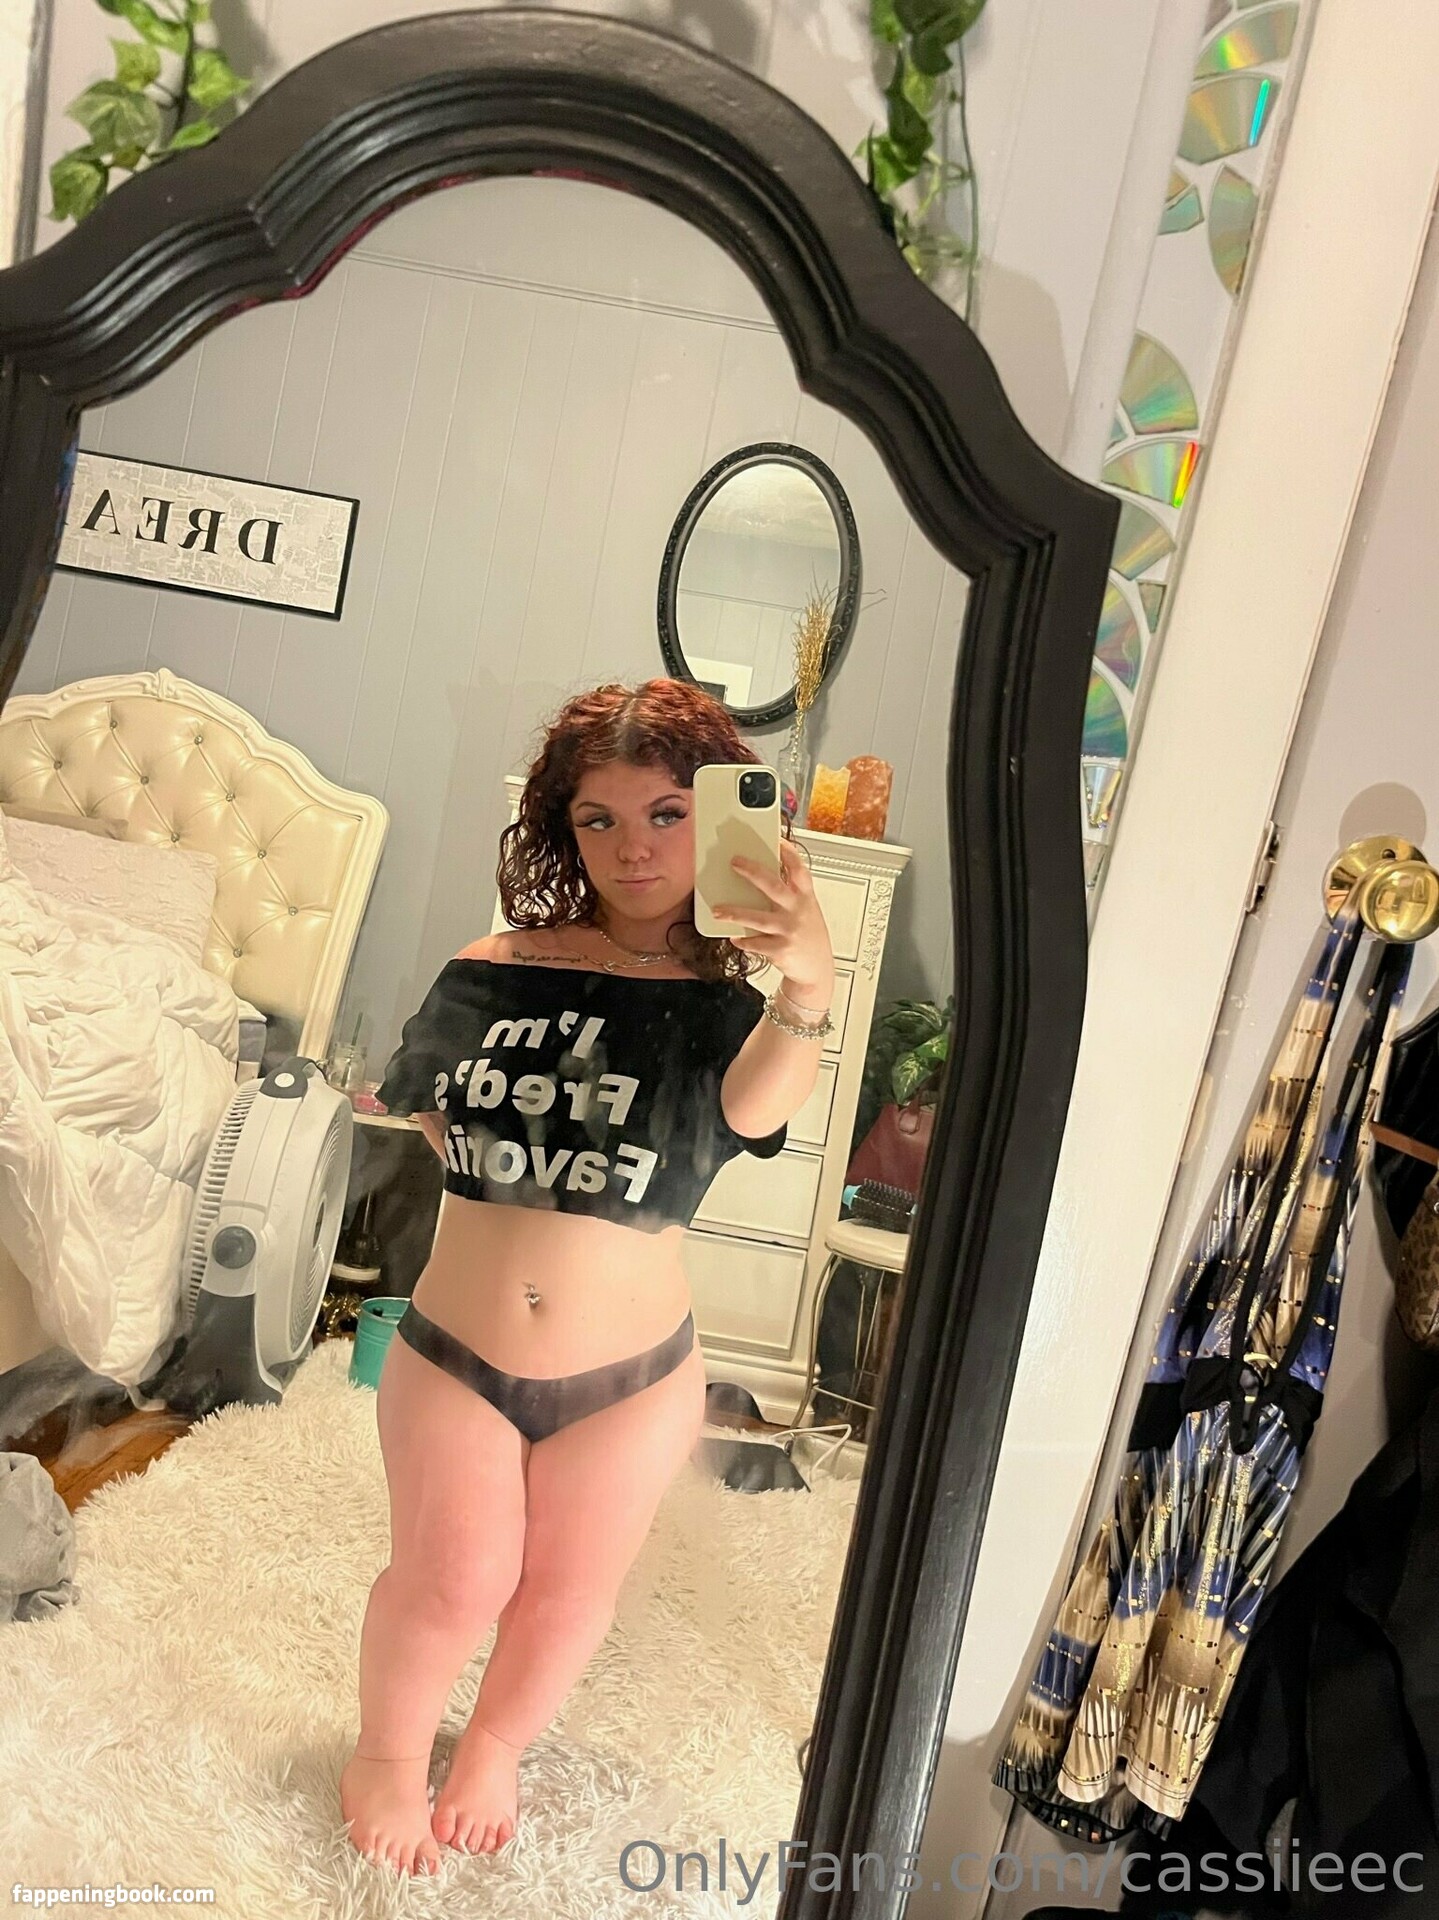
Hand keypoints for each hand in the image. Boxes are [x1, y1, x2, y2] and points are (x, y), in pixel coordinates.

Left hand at [712, 838, 834, 998]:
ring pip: (756, 918)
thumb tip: (761, 878)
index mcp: (805, 899)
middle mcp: (798, 912)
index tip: (776, 841)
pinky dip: (742, 939)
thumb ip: (790, 896)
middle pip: (773, 886)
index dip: (789, 853)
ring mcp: (789, 931)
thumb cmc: (809, 939)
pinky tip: (735, 937)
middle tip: (734, 863)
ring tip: (718, 911)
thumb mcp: (807, 912)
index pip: (799, 870)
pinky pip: (754, 943)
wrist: (816, 972)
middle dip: (752, 872)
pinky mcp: (780, 950)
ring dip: (734, 913)